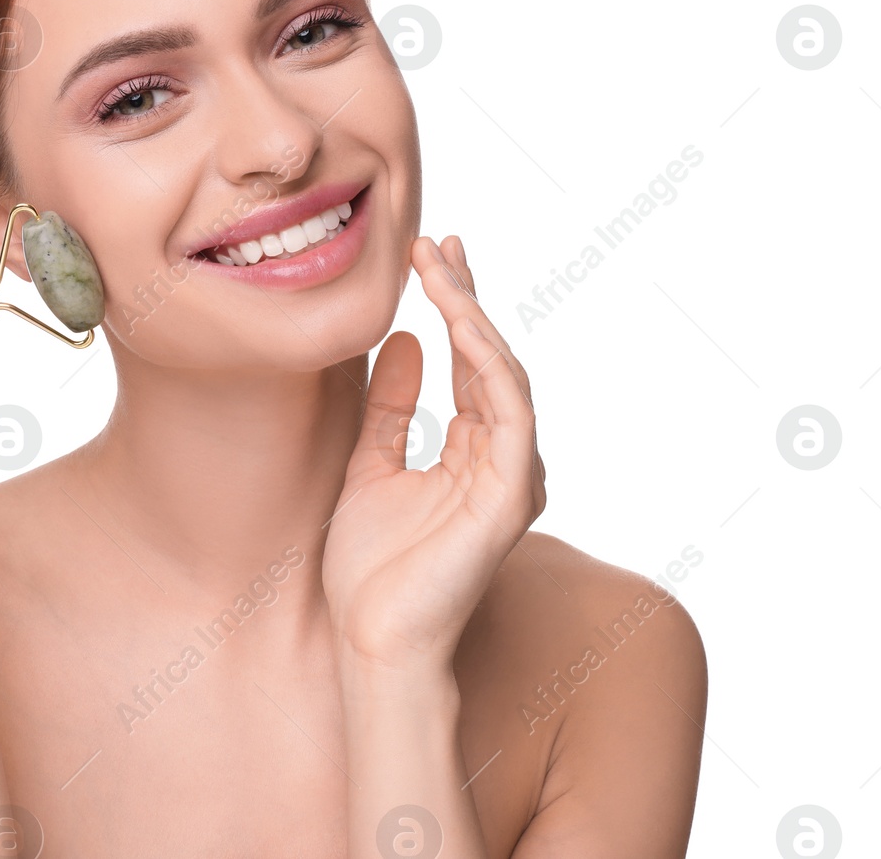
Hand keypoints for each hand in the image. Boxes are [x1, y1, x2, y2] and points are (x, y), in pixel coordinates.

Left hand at [323, 235, 544, 669]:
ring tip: (441, 268)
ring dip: (473, 315)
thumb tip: (406, 342)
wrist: (371, 638)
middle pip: (490, 357)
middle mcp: (501, 458)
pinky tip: (460, 322)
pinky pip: (509, 411)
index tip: (432, 254)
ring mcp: (512, 475)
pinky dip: (488, 362)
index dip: (455, 305)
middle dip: (466, 295)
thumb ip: (390, 407)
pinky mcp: (510, 493)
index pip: (470, 362)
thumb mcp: (368, 464)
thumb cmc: (369, 568)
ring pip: (503, 374)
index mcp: (471, 452)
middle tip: (439, 242)